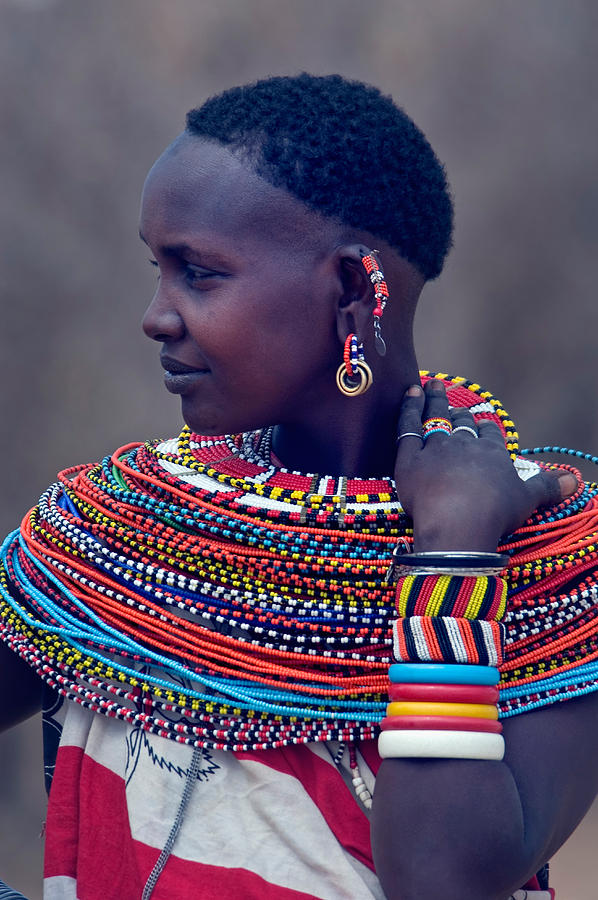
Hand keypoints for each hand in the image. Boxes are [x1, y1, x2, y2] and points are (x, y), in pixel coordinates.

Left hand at [394, 380, 576, 551]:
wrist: (458, 523)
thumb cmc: (495, 513)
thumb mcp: (527, 499)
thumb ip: (547, 486)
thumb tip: (575, 482)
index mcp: (492, 452)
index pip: (488, 433)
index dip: (483, 427)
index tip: (478, 421)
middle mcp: (464, 444)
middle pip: (461, 423)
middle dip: (458, 411)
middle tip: (451, 398)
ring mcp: (435, 448)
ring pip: (435, 418)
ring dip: (433, 400)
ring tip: (431, 385)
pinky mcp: (409, 458)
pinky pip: (407, 425)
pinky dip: (409, 407)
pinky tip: (410, 392)